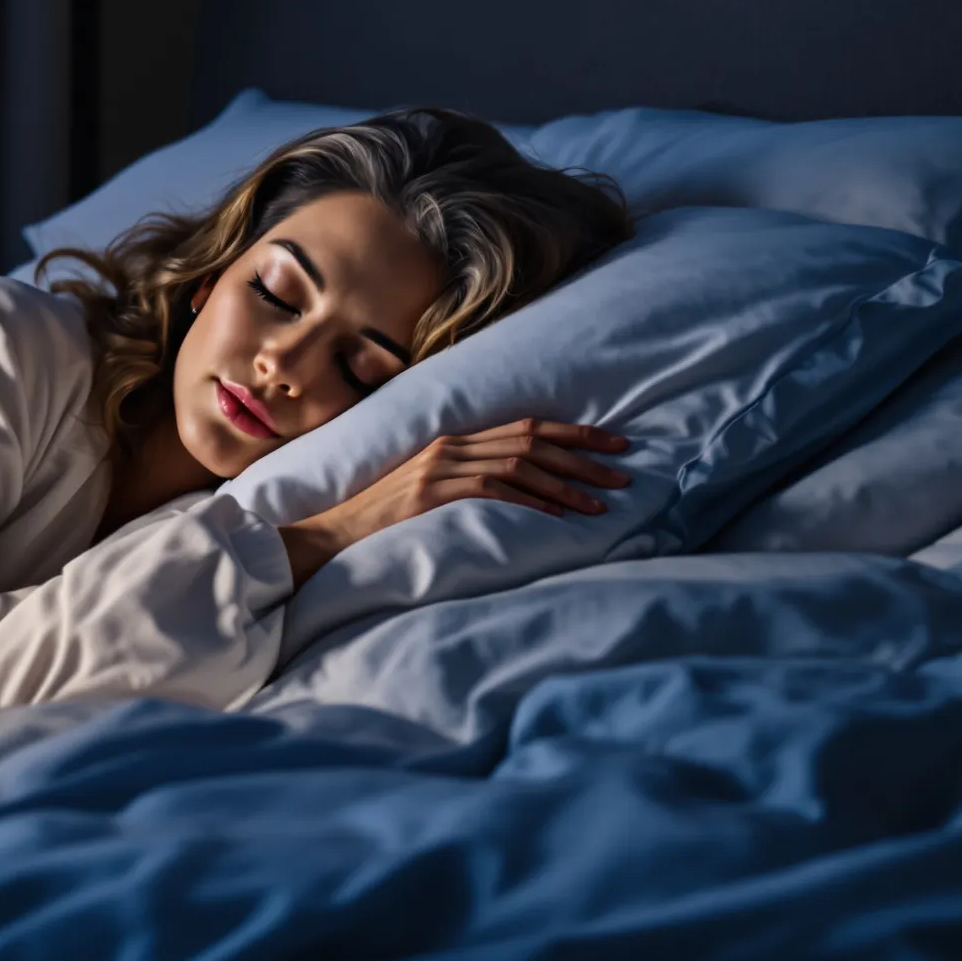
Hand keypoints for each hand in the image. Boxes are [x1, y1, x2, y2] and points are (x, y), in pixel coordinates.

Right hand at [276, 419, 630, 587]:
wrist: (336, 533)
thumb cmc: (385, 521)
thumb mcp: (431, 491)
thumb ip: (469, 481)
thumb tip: (523, 491)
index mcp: (453, 440)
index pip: (526, 427)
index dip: (574, 435)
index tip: (614, 444)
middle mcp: (450, 446)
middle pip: (531, 440)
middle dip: (584, 456)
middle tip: (625, 471)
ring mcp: (440, 467)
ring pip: (520, 463)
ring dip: (568, 483)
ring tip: (603, 502)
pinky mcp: (433, 492)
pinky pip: (494, 489)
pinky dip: (532, 501)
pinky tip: (560, 514)